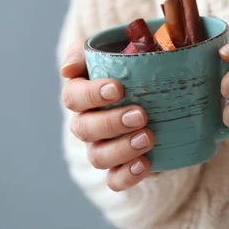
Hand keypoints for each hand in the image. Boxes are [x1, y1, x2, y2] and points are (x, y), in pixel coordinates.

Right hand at [61, 38, 154, 190]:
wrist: (161, 88)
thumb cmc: (132, 63)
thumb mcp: (113, 48)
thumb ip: (87, 51)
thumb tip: (67, 70)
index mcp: (82, 93)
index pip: (73, 97)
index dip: (91, 95)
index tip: (118, 88)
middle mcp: (87, 122)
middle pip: (83, 129)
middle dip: (111, 123)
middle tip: (140, 114)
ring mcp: (102, 147)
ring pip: (98, 157)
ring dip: (121, 149)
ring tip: (148, 137)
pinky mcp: (121, 166)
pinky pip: (114, 180)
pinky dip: (126, 176)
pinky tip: (144, 165)